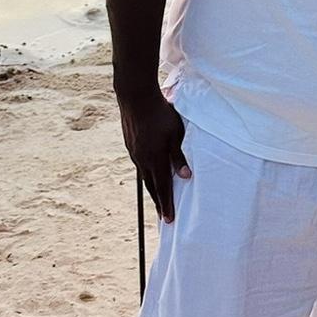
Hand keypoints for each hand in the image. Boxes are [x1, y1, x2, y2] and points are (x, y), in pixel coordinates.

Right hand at [115, 86, 189, 221]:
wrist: (135, 97)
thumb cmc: (160, 114)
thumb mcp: (175, 134)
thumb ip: (179, 157)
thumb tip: (186, 177)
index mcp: (154, 159)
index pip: (163, 188)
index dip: (167, 205)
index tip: (169, 220)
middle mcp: (142, 159)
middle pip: (151, 186)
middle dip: (159, 202)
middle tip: (164, 217)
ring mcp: (134, 152)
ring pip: (144, 175)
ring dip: (152, 189)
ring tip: (158, 198)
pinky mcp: (130, 144)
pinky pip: (140, 164)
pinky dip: (146, 173)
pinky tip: (149, 173)